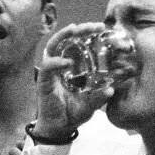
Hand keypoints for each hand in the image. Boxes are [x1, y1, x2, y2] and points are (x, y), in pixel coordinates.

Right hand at [32, 22, 113, 137]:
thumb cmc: (73, 112)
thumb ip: (100, 97)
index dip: (89, 34)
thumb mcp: (91, 104)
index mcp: (73, 67)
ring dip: (63, 36)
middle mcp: (61, 65)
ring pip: (53, 46)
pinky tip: (67, 62)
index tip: (103, 28)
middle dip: (79, 30)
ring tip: (75, 29)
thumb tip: (111, 90)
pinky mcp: (43, 81)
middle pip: (66, 40)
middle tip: (93, 25)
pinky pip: (47, 67)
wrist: (59, 128)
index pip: (79, 44)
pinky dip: (56, 62)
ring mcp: (51, 72)